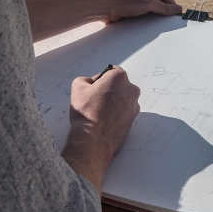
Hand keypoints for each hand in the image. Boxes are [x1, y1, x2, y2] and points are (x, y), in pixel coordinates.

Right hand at [62, 67, 140, 193]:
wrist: (93, 140)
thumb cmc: (86, 111)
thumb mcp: (78, 87)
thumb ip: (85, 80)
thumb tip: (90, 83)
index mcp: (120, 78)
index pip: (110, 72)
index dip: (99, 80)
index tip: (92, 90)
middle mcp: (132, 89)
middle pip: (118, 86)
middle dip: (107, 91)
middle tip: (94, 102)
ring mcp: (134, 106)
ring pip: (122, 99)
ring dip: (112, 103)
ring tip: (98, 113)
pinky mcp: (133, 120)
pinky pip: (123, 112)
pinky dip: (116, 114)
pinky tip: (104, 122)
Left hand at [109, 0, 180, 22]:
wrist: (108, 7)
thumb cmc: (127, 1)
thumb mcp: (149, 3)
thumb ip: (164, 7)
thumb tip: (178, 9)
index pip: (170, 2)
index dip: (173, 11)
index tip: (176, 21)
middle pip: (163, 8)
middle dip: (164, 17)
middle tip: (166, 26)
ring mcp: (143, 4)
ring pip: (154, 14)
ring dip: (154, 21)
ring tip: (155, 27)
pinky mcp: (136, 12)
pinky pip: (146, 18)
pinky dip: (147, 23)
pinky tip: (147, 28)